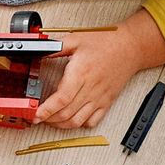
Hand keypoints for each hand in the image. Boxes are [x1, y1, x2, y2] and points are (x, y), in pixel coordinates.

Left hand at [34, 10, 164, 127]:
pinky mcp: (106, 102)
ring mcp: (99, 98)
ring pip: (77, 120)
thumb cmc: (105, 42)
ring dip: (60, 124)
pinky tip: (70, 120)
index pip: (61, 99)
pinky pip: (93, 121)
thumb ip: (53, 47)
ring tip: (48, 120)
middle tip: (35, 117)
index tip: (34, 115)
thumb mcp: (74, 40)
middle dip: (47, 119)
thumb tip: (36, 50)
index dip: (45, 111)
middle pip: (65, 113)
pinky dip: (79, 124)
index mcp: (80, 74)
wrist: (130, 47)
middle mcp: (90, 89)